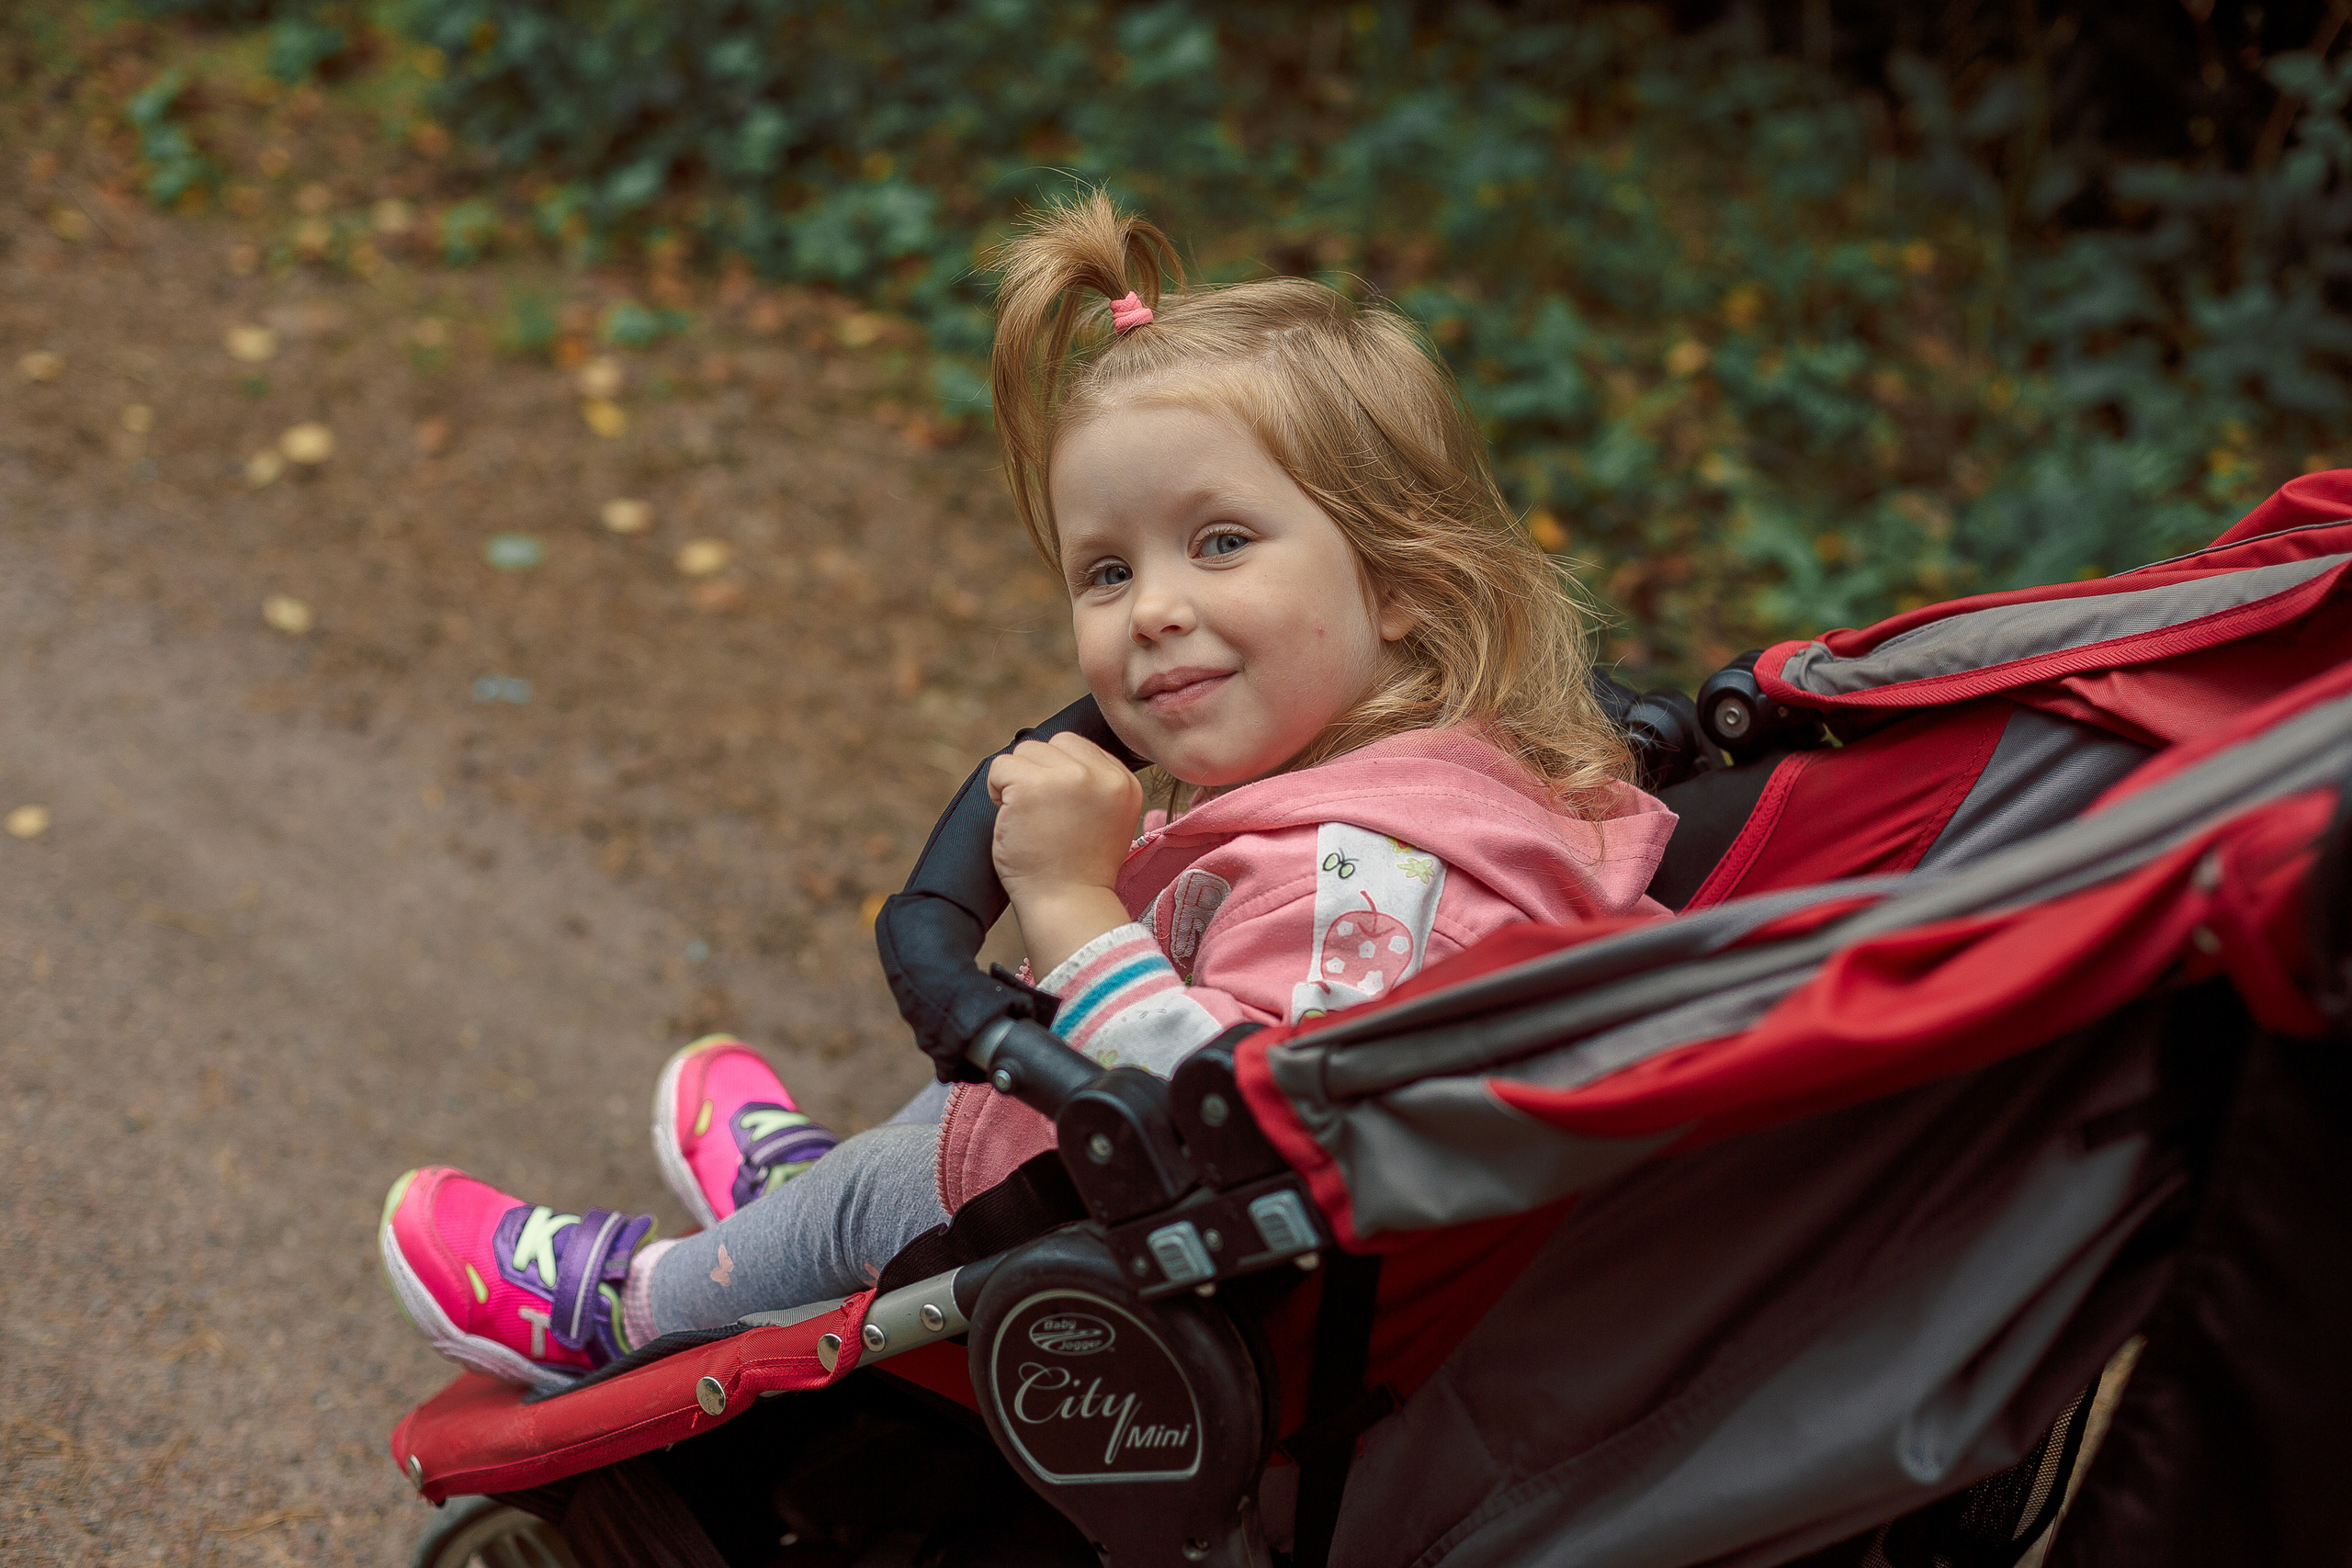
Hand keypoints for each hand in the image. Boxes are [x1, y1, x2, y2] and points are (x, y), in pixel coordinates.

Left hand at [987, 733, 1142, 975]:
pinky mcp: (1032, 786)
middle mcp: (1102, 775)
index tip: (1059, 812)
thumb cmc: (1077, 869)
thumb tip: (1053, 752)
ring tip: (1027, 819)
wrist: (1068, 905)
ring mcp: (1068, 777)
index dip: (1058, 775)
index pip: (1078, 748)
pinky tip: (1011, 820)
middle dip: (1037, 774)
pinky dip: (996, 790)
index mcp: (1124, 782)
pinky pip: (1000, 767)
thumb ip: (1093, 783)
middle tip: (1040, 817)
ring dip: (1015, 781)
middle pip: (1052, 745)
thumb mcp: (1106, 817)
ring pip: (1024, 751)